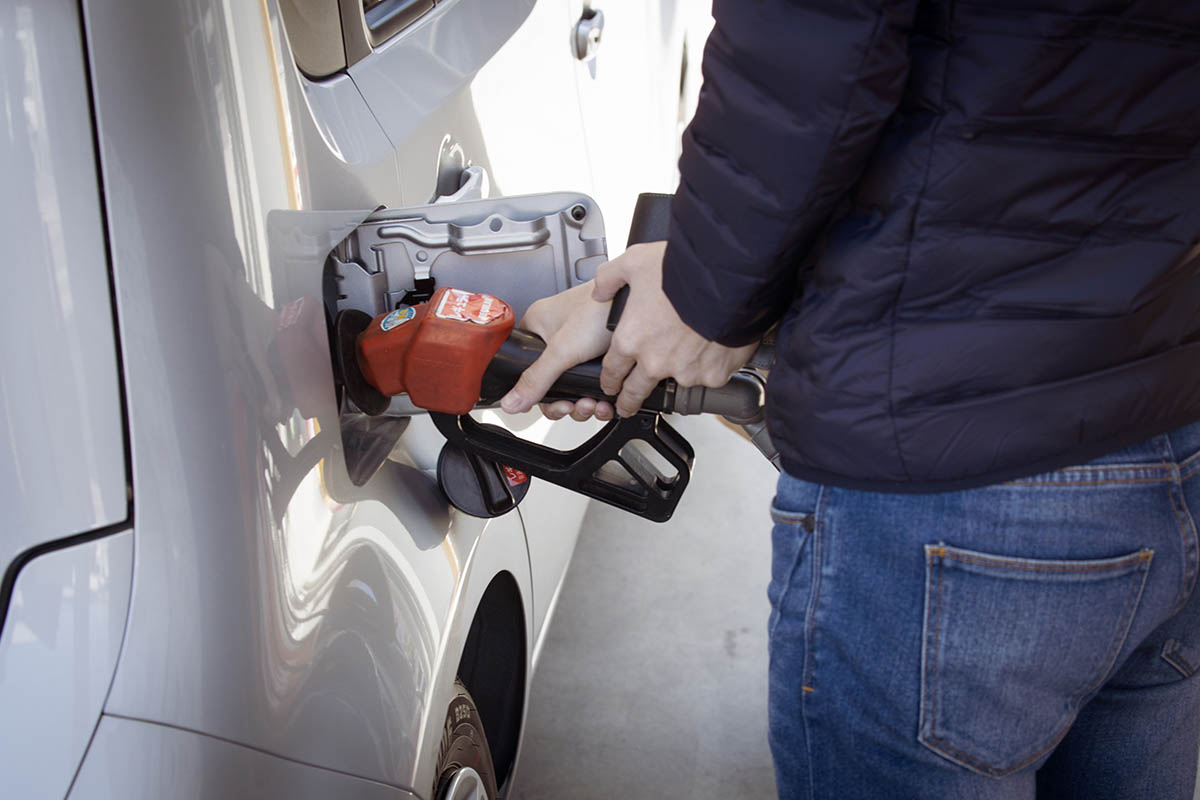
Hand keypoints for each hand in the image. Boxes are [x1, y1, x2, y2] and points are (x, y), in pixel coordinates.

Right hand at [499, 281, 615, 420]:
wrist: (641, 304)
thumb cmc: (602, 309)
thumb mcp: (562, 350)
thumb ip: (536, 379)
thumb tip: (512, 402)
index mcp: (537, 327)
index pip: (525, 370)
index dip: (539, 395)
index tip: (556, 404)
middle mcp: (556, 336)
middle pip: (552, 384)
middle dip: (567, 402)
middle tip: (578, 405)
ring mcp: (580, 346)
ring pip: (574, 387)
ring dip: (585, 403)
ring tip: (595, 403)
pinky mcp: (601, 353)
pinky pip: (593, 383)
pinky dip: (600, 397)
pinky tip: (606, 400)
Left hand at [592, 242, 757, 417]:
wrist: (726, 280)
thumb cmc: (682, 271)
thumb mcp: (634, 262)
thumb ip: (610, 279)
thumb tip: (600, 291)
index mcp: (631, 339)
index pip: (612, 370)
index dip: (609, 379)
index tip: (611, 384)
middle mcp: (655, 361)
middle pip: (635, 391)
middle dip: (628, 401)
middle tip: (627, 406)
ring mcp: (685, 371)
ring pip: (676, 382)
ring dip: (677, 373)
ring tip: (687, 357)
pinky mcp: (712, 375)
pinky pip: (708, 376)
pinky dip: (709, 366)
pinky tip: (712, 347)